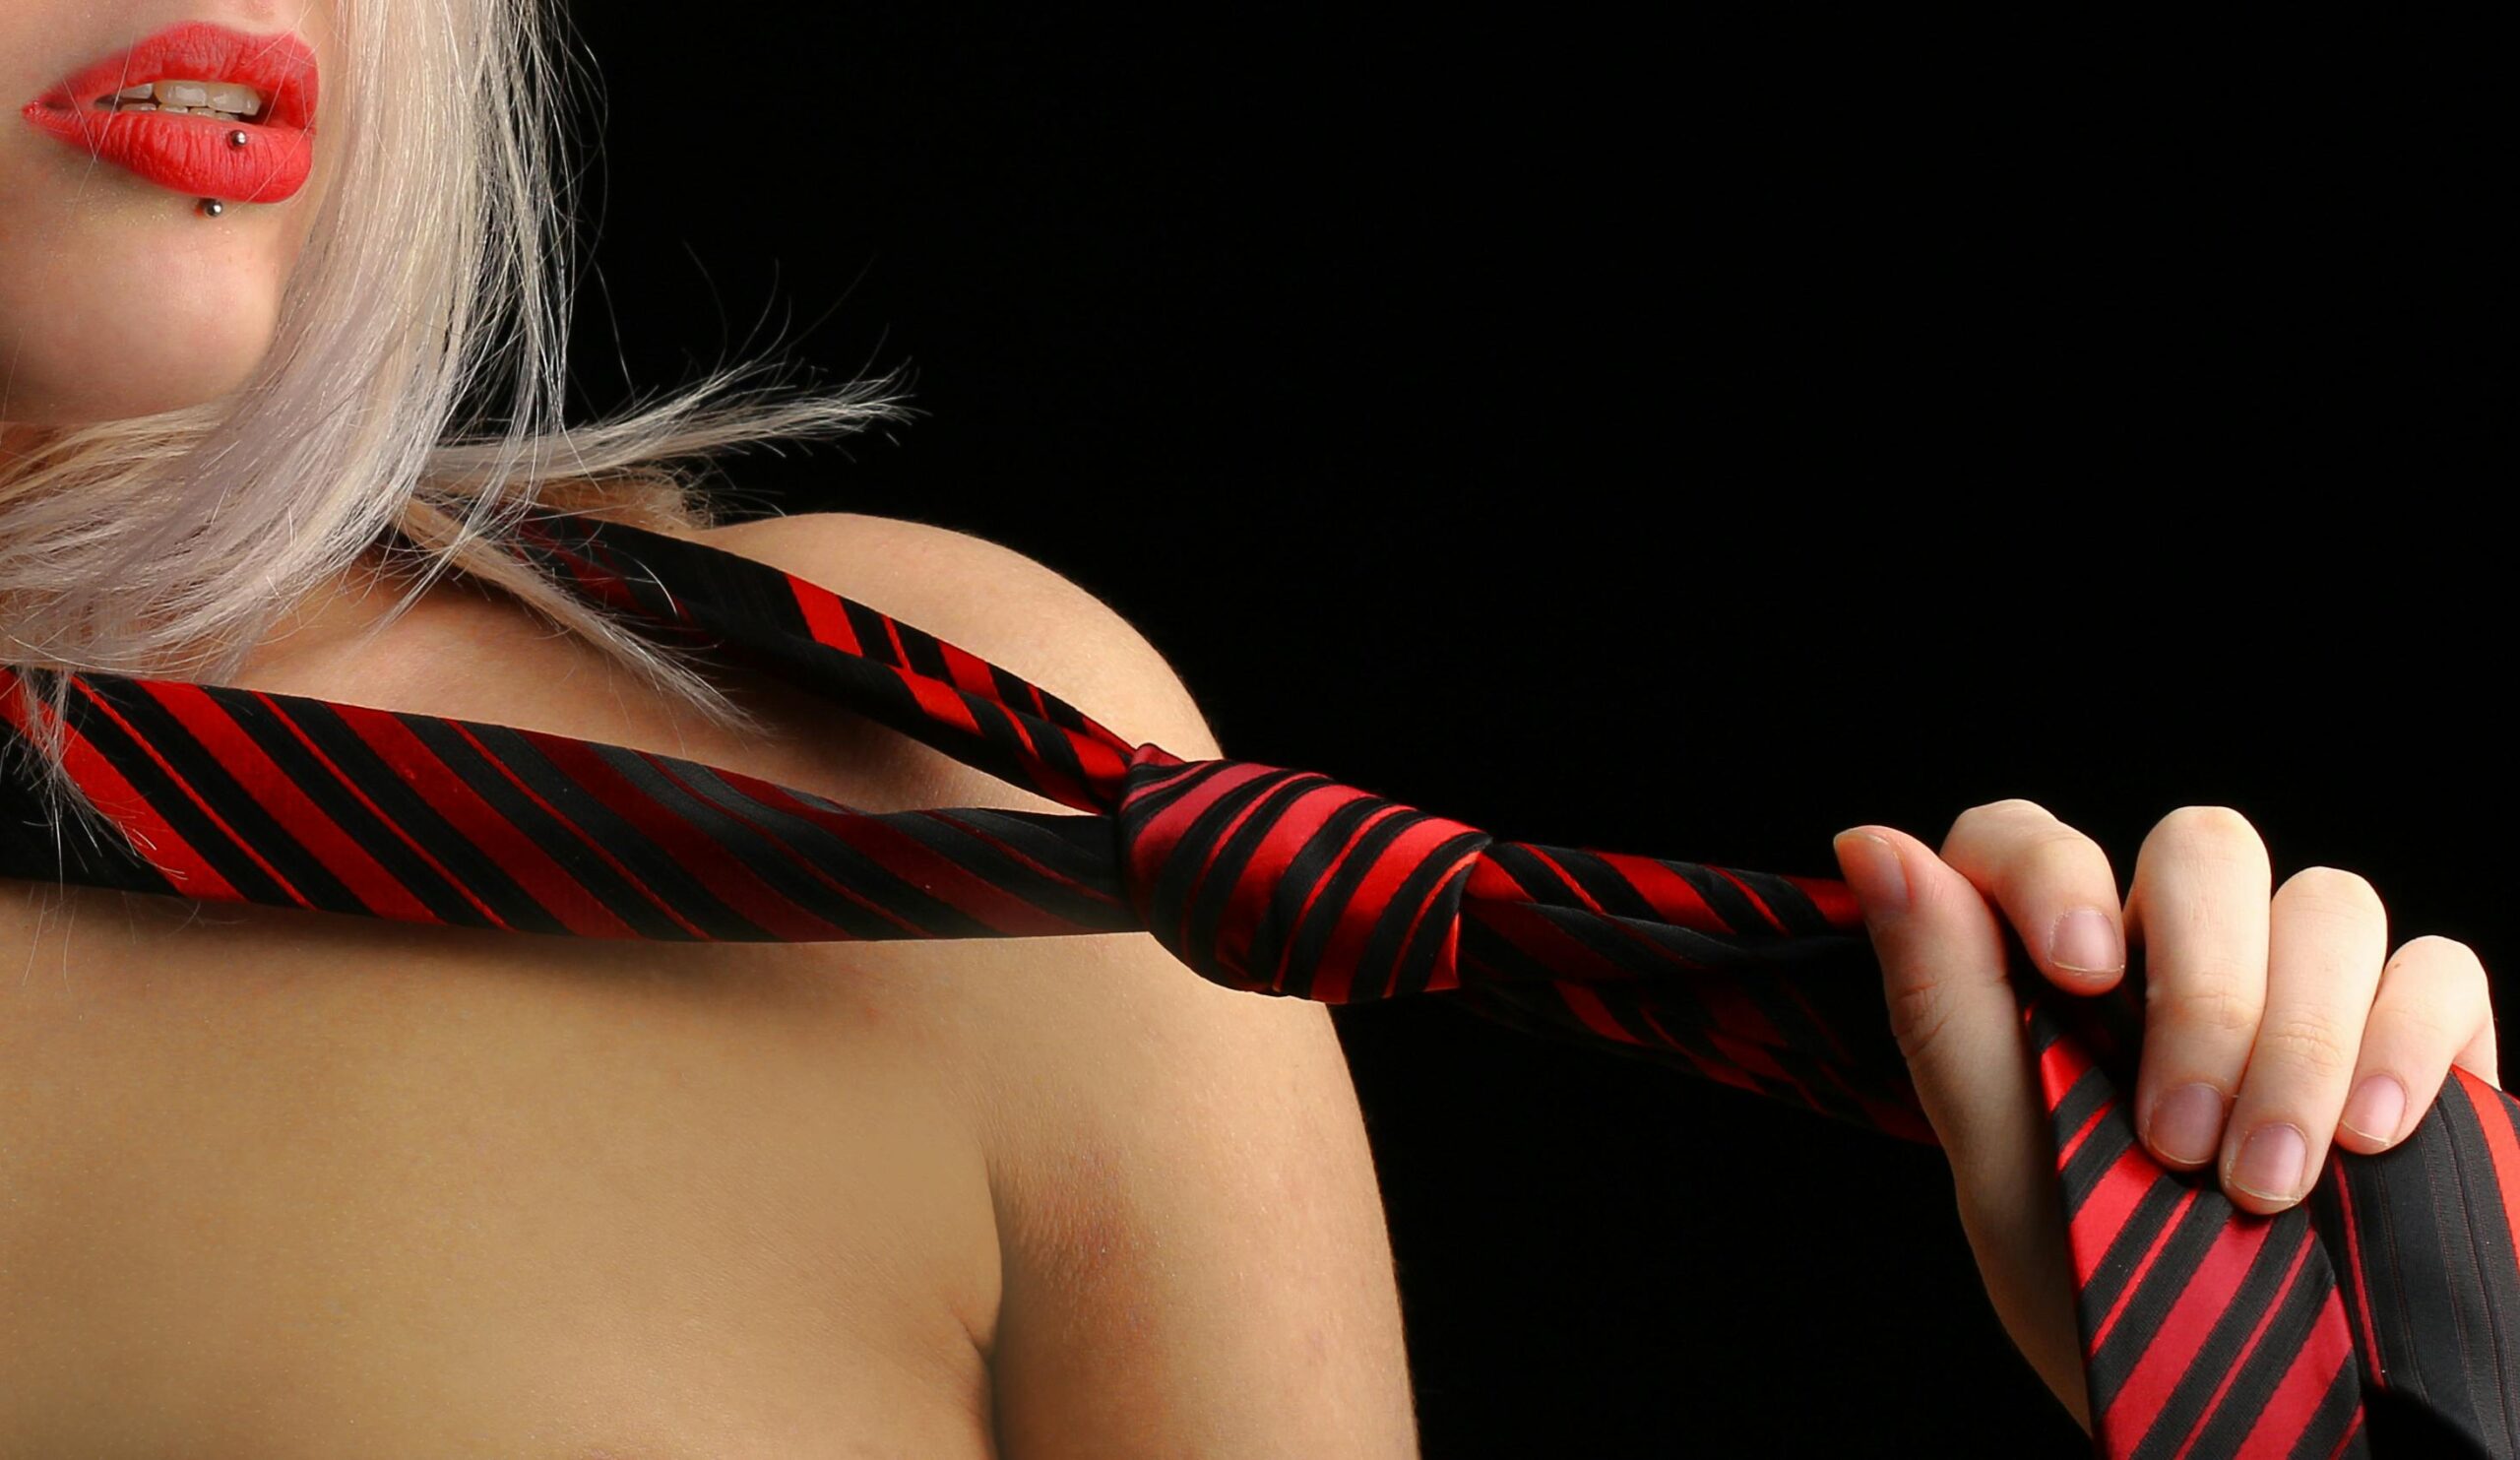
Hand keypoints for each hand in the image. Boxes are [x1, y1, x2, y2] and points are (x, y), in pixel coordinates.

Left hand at [1828, 801, 2500, 1431]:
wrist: (2239, 1417)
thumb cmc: (2100, 1295)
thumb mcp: (2006, 1167)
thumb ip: (1945, 1004)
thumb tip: (1872, 845)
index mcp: (2056, 973)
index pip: (2030, 840)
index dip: (2052, 869)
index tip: (2077, 970)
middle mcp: (2178, 955)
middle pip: (2203, 846)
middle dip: (2202, 987)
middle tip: (2179, 1136)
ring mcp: (2305, 988)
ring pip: (2328, 901)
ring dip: (2299, 1042)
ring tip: (2267, 1182)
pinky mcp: (2416, 1038)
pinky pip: (2438, 969)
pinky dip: (2407, 1041)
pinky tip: (2368, 1140)